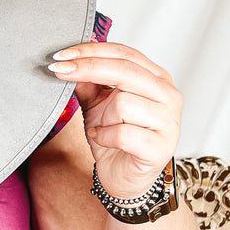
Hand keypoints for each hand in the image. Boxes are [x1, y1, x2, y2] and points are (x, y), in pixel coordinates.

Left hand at [48, 41, 182, 198]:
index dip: (92, 51)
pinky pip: (122, 133)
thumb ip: (88, 80)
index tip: (62, 54)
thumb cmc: (114, 138)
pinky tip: (103, 139)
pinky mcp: (160, 147)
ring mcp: (169, 122)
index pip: (125, 54)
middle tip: (60, 70)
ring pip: (123, 103)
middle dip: (88, 68)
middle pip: (125, 71)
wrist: (122, 177)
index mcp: (157, 78)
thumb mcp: (96, 103)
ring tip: (101, 127)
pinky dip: (104, 137)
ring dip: (102, 117)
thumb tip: (72, 56)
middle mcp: (168, 96)